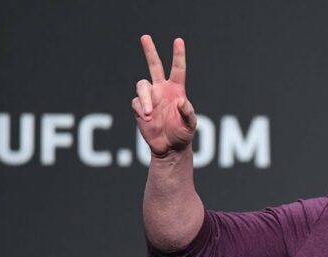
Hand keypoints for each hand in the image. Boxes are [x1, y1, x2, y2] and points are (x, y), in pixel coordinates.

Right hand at [131, 35, 196, 156]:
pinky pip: (137, 103)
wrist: (169, 148)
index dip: (178, 55)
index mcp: (177, 90)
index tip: (178, 40)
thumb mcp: (190, 125)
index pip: (178, 69)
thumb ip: (188, 113)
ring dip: (145, 98)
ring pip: (142, 85)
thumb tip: (180, 102)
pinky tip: (147, 119)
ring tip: (149, 113)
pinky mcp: (140, 108)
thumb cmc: (183, 134)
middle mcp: (162, 90)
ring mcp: (150, 98)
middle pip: (154, 66)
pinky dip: (142, 110)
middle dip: (150, 51)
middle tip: (145, 37)